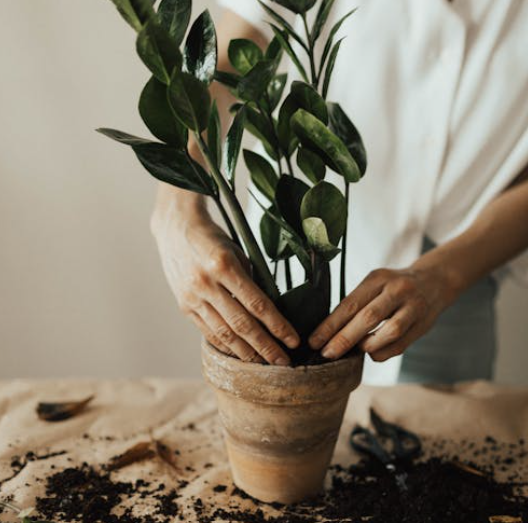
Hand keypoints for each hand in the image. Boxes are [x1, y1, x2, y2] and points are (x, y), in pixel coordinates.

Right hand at [152, 204, 299, 364]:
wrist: (175, 229)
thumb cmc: (213, 239)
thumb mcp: (237, 253)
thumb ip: (251, 282)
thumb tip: (269, 312)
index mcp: (224, 265)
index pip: (257, 304)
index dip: (277, 326)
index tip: (293, 340)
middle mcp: (206, 283)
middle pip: (242, 324)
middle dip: (265, 347)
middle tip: (283, 363)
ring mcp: (192, 297)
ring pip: (224, 334)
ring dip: (246, 353)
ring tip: (264, 364)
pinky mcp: (184, 306)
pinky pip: (208, 332)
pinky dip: (225, 345)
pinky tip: (239, 354)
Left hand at [308, 266, 457, 361]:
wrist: (434, 281)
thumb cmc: (393, 286)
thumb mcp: (375, 283)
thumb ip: (357, 303)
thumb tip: (329, 331)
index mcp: (378, 278)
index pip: (350, 303)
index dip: (330, 324)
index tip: (314, 340)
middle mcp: (397, 290)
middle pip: (368, 317)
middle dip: (344, 338)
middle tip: (326, 354)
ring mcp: (413, 307)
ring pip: (389, 331)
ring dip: (367, 345)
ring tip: (352, 352)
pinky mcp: (423, 324)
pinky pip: (401, 344)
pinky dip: (382, 352)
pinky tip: (371, 353)